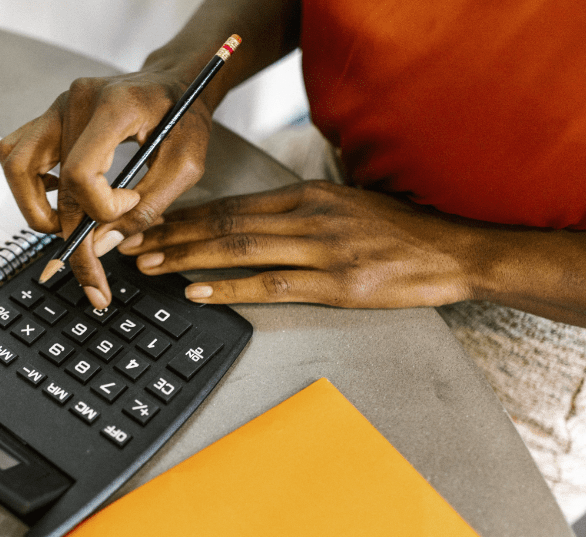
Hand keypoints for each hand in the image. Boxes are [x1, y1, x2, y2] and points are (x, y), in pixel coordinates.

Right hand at [0, 70, 211, 307]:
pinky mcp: (48, 117)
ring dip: (36, 210)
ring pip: (16, 166)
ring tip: (67, 233)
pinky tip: (60, 199)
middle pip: (53, 183)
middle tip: (93, 279)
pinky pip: (15, 155)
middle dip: (72, 239)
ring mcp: (56, 106)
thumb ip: (147, 207)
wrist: (175, 81)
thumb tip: (101, 246)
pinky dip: (29, 186)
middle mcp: (75, 101)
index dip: (101, 207)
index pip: (81, 172)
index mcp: (114, 107)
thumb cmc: (183, 117)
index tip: (129, 206)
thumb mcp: (185, 165)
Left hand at [118, 181, 477, 307]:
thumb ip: (298, 211)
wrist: (453, 253)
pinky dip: (230, 288)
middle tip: (131, 245)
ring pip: (240, 249)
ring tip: (151, 266)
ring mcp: (324, 249)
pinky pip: (273, 285)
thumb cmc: (397, 232)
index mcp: (309, 195)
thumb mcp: (345, 205)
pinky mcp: (339, 285)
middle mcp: (311, 216)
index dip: (185, 215)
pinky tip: (198, 291)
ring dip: (188, 258)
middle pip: (226, 223)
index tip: (151, 224)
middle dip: (172, 235)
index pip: (232, 204)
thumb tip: (248, 222)